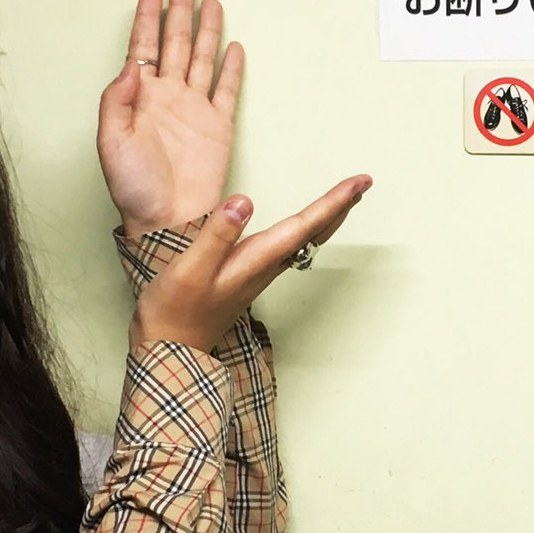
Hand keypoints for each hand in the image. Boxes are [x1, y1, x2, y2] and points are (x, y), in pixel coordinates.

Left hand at [98, 0, 244, 237]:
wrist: (168, 220)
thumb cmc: (134, 188)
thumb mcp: (111, 141)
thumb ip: (117, 99)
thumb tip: (133, 65)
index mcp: (139, 98)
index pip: (144, 47)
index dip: (147, 17)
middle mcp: (168, 98)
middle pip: (176, 43)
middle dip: (179, 12)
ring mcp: (194, 110)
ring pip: (203, 59)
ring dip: (206, 30)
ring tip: (210, 3)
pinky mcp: (218, 127)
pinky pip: (226, 90)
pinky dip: (231, 68)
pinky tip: (232, 47)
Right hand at [131, 175, 371, 351]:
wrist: (170, 349)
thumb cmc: (175, 312)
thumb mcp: (190, 269)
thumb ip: (218, 234)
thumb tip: (244, 202)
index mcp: (256, 260)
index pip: (304, 224)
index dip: (334, 201)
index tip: (359, 182)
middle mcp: (264, 266)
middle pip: (314, 233)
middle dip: (340, 205)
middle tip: (363, 183)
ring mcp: (258, 272)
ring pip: (305, 240)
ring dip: (327, 217)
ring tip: (344, 198)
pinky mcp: (248, 275)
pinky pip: (289, 247)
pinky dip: (305, 230)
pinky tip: (304, 227)